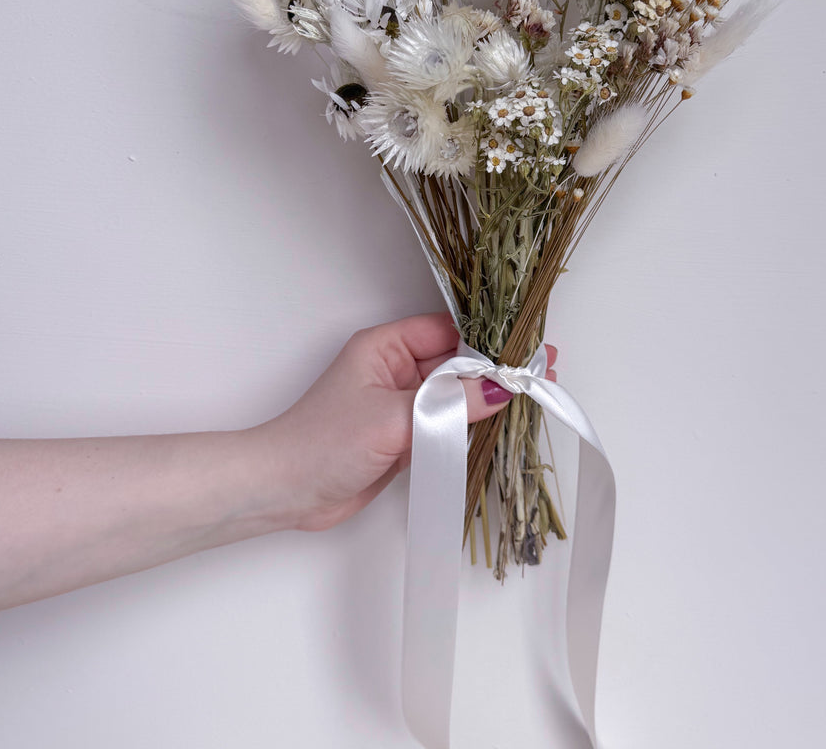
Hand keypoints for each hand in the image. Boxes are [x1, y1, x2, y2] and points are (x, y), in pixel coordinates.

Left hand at [252, 313, 556, 531]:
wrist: (285, 493)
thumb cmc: (325, 443)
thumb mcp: (394, 417)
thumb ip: (450, 402)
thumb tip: (501, 387)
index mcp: (386, 347)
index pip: (447, 331)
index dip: (486, 338)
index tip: (525, 346)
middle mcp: (395, 370)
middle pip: (455, 362)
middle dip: (494, 368)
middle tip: (540, 370)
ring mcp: (400, 404)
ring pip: (454, 395)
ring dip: (485, 399)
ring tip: (530, 396)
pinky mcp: (403, 438)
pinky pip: (446, 424)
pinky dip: (470, 427)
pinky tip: (501, 425)